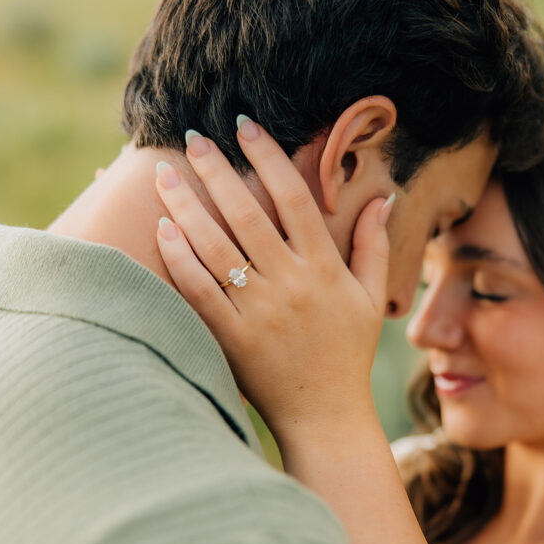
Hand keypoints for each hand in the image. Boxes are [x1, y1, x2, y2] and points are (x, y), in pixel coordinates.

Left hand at [153, 119, 394, 438]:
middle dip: (216, 171)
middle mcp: (291, 284)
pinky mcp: (233, 337)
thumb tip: (380, 199)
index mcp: (324, 268)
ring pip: (216, 247)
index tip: (246, 127)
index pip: (293, 197)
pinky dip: (180, 259)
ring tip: (165, 175)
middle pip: (247, 214)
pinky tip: (163, 230)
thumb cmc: (347, 355)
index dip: (268, 157)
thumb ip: (373, 247)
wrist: (326, 416)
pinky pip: (201, 291)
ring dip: (187, 207)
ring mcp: (259, 311)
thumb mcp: (371, 299)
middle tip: (192, 138)